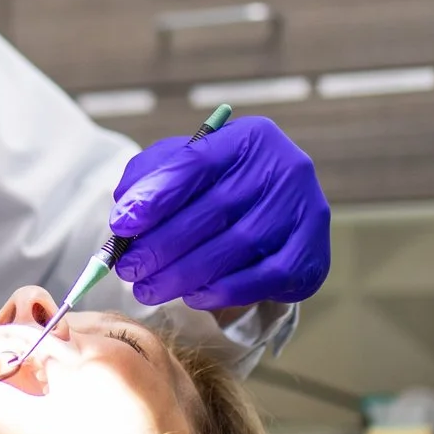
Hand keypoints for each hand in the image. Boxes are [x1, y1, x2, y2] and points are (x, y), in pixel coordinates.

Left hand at [106, 116, 329, 308]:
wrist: (277, 214)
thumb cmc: (219, 187)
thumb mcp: (184, 168)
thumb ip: (151, 177)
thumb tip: (126, 208)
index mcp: (250, 138)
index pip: (197, 162)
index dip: (156, 196)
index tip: (121, 225)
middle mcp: (285, 168)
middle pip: (215, 210)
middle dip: (163, 244)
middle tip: (128, 269)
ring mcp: (305, 212)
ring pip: (236, 247)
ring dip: (184, 274)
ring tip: (148, 288)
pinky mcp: (312, 254)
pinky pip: (263, 278)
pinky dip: (222, 291)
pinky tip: (192, 295)